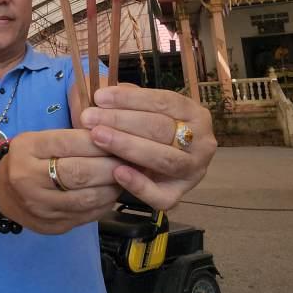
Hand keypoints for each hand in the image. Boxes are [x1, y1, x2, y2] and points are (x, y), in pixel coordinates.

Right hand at [0, 129, 123, 234]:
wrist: (0, 193)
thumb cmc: (27, 159)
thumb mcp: (39, 139)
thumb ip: (71, 137)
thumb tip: (114, 136)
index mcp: (26, 149)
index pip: (69, 142)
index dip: (99, 141)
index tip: (121, 138)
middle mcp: (28, 179)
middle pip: (80, 173)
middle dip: (111, 166)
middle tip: (131, 159)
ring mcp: (40, 207)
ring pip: (87, 198)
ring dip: (113, 187)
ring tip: (127, 177)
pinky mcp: (51, 226)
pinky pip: (87, 215)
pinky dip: (106, 203)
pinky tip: (112, 193)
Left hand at [80, 86, 215, 211]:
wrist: (155, 163)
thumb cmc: (146, 130)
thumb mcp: (142, 110)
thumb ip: (128, 102)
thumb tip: (103, 97)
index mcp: (194, 113)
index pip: (164, 101)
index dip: (130, 99)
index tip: (100, 97)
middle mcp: (202, 142)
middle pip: (161, 128)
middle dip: (122, 121)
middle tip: (89, 118)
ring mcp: (194, 170)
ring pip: (164, 158)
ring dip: (128, 147)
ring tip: (97, 137)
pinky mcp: (179, 195)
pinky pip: (162, 196)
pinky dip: (139, 184)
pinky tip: (118, 172)